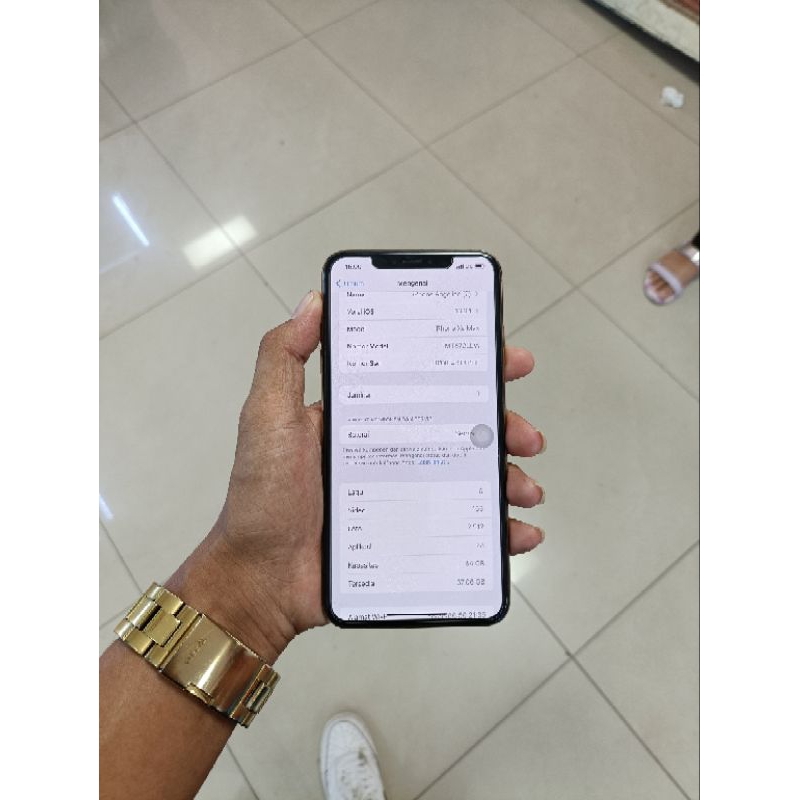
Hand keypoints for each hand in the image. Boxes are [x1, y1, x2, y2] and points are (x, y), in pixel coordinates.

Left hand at [171, 290, 545, 660]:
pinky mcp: (413, 537)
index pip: (426, 381)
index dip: (471, 367)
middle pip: (462, 428)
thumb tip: (314, 301)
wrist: (261, 580)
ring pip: (473, 478)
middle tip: (528, 436)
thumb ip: (284, 358)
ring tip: (527, 491)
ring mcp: (405, 495)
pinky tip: (519, 533)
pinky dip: (501, 531)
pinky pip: (467, 530)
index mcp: (365, 417)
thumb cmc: (261, 498)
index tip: (508, 360)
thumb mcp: (268, 418)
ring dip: (510, 478)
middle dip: (505, 426)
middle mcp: (390, 450)